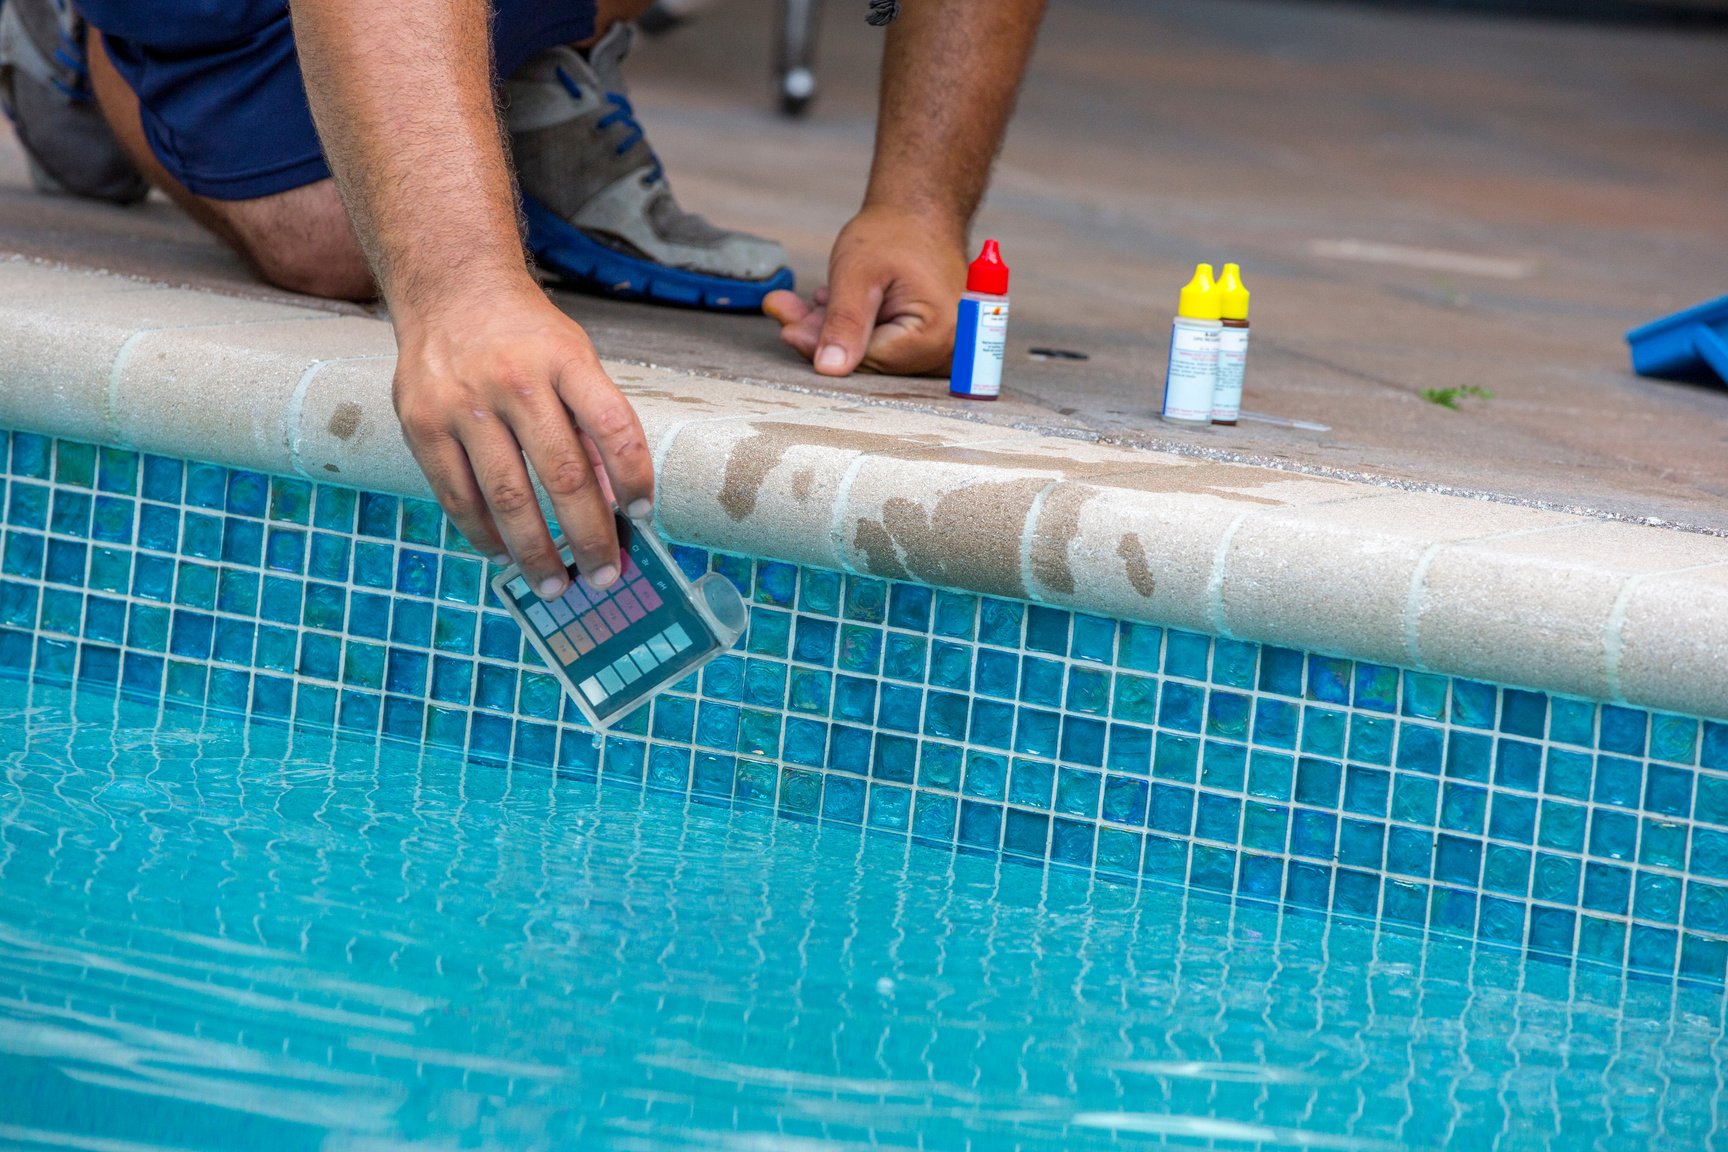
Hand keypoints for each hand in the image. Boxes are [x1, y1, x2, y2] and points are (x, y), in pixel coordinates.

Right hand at [391, 280, 652, 598]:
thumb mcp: (574, 357)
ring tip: (556, 584)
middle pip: (563, 475)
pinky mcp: (422, 423)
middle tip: (605, 575)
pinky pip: (457, 495)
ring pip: (507, 497)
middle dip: (588, 536)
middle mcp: (515, 380)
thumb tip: (611, 503)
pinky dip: (483, 534)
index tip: (644, 514)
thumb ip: (591, 421)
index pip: (613, 426)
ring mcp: (463, 402)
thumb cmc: (526, 336)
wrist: (450, 288)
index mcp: (565, 360)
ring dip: (536, 551)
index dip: (633, 476)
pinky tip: (503, 553)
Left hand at [764, 206, 967, 376]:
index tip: (789, 330)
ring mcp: (941, 344)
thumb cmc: (895, 232)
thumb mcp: (858, 273)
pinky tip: (831, 303)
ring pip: (872, 350)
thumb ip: (844, 323)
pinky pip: (883, 342)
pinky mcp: (928, 338)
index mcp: (935, 334)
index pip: (868, 360)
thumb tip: (830, 368)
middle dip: (825, 336)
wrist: (921, 210)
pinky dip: (854, 326)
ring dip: (835, 329)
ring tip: (807, 303)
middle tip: (785, 312)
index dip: (824, 347)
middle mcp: (945, 346)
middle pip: (870, 358)